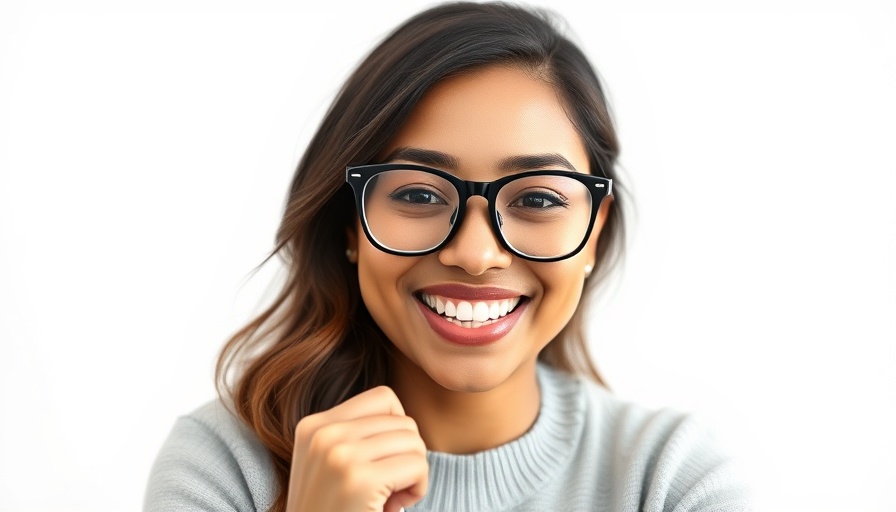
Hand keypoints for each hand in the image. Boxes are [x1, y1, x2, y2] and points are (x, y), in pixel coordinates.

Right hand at [285, 386, 428, 511]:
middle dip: (406, 456)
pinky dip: (418, 488)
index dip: (397, 431)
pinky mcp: (358, 479)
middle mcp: (322, 433)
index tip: (381, 464)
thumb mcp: (331, 466)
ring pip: (414, 440)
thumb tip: (406, 421)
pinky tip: (393, 507)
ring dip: (414, 473)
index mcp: (313, 426)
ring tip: (390, 498)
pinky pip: (418, 464)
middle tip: (387, 489)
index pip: (384, 398)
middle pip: (403, 421)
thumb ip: (358, 436)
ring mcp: (338, 454)